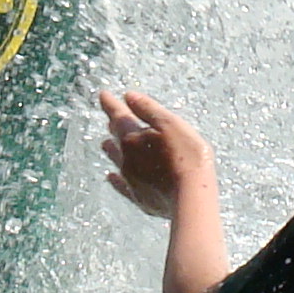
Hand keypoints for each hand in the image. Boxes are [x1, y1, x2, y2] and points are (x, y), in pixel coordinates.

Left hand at [99, 87, 212, 218]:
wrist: (190, 197)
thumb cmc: (186, 156)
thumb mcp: (171, 124)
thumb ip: (148, 109)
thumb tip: (128, 96)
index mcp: (133, 138)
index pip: (118, 116)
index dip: (110, 104)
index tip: (102, 94)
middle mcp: (127, 158)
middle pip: (116, 138)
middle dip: (113, 126)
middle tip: (111, 119)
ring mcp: (131, 180)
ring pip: (116, 160)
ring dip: (112, 149)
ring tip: (105, 143)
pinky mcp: (139, 198)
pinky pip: (121, 185)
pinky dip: (115, 179)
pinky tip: (111, 177)